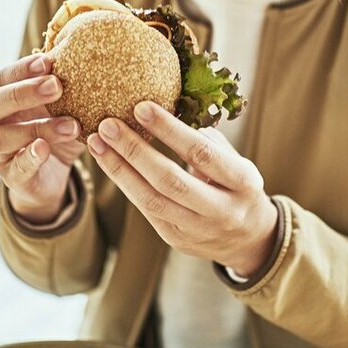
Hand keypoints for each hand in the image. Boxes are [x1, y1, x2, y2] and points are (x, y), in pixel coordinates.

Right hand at [0, 52, 84, 222]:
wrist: (53, 175)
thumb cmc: (57, 130)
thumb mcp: (66, 107)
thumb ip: (71, 88)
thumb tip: (95, 62)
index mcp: (3, 98)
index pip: (4, 78)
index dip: (23, 69)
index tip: (48, 62)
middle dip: (23, 93)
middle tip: (56, 86)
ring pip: (1, 137)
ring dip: (37, 127)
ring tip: (71, 126)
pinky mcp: (11, 177)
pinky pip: (15, 167)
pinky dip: (30, 157)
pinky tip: (44, 148)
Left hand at [87, 101, 278, 276]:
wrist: (250, 239)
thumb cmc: (238, 186)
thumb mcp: (237, 161)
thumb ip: (210, 142)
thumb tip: (172, 114)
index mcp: (242, 183)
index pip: (201, 153)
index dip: (170, 130)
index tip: (141, 107)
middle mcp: (222, 210)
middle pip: (170, 180)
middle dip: (135, 150)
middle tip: (108, 124)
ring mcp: (198, 230)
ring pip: (151, 199)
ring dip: (119, 169)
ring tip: (98, 143)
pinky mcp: (177, 239)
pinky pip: (146, 210)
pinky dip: (125, 184)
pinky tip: (109, 162)